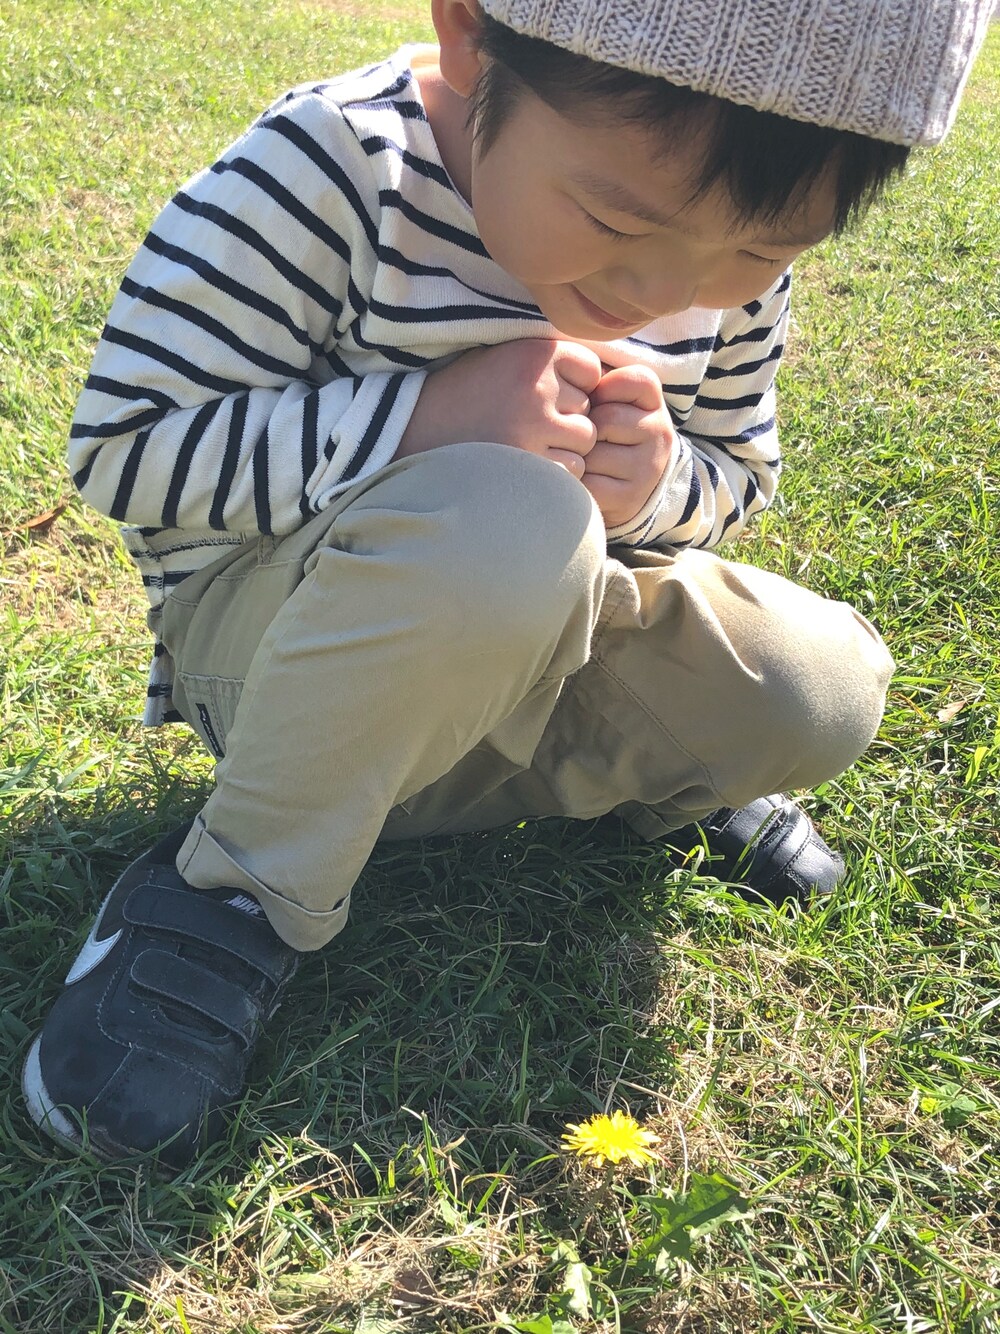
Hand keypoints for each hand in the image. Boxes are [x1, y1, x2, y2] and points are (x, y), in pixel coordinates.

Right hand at [396, 339, 601, 477]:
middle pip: (588, 409)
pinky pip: (570, 472)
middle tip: (526, 425)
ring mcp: (534, 426)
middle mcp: (538, 386)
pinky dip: (554, 474)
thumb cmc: (464, 396)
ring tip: (524, 446)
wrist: (413, 431)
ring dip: (563, 450)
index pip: (590, 370)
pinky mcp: (529, 463)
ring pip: (584, 442)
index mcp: (534, 353)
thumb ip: (549, 364)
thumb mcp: (503, 360)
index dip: (573, 387)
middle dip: (566, 421)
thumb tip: (607, 376)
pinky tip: (523, 466)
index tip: (543, 396)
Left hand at [582, 364, 674, 527]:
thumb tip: (566, 368)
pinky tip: (585, 480)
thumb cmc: (606, 432)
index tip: (598, 403)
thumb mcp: (608, 398)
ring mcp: (648, 467)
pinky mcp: (630, 497)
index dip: (602, 390)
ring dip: (579, 457)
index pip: (630, 380)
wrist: (625, 484)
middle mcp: (660, 432)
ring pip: (594, 454)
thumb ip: (594, 380)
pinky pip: (589, 484)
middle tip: (588, 437)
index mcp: (654, 401)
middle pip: (606, 419)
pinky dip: (578, 483)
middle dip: (586, 429)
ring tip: (586, 459)